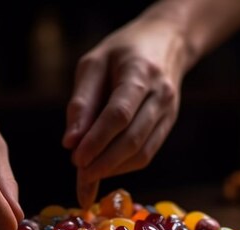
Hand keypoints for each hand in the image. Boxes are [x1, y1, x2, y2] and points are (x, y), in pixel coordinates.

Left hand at [62, 17, 188, 183]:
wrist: (166, 42)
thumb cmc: (122, 52)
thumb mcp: (94, 64)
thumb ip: (81, 102)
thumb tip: (70, 142)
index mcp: (140, 73)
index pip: (119, 115)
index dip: (97, 141)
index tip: (76, 159)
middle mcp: (160, 95)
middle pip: (133, 139)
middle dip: (104, 162)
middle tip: (79, 175)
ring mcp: (169, 112)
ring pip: (143, 152)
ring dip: (114, 169)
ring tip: (88, 176)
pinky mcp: (168, 124)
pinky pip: (147, 153)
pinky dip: (124, 166)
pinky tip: (105, 167)